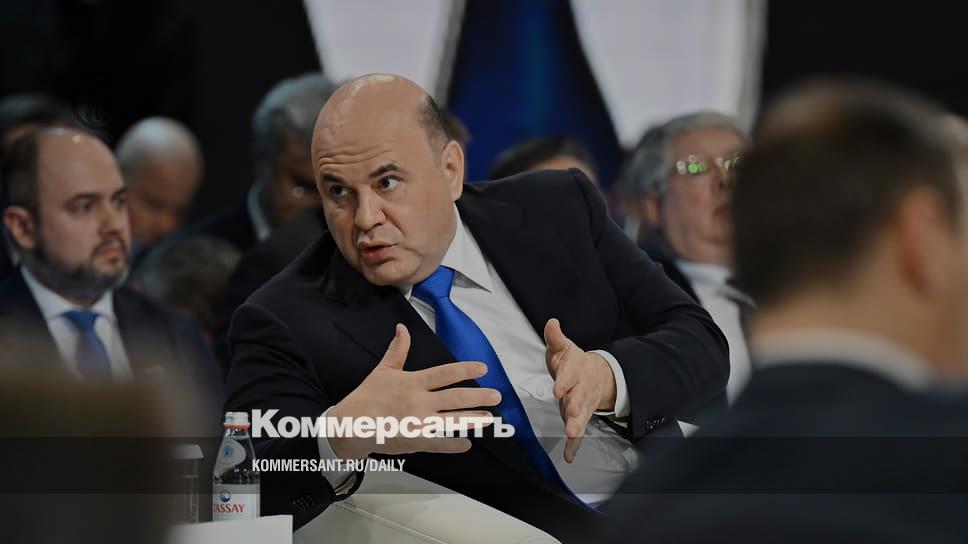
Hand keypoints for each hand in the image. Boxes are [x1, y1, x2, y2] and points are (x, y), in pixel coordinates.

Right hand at [329, 324, 500, 459]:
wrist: (350, 426)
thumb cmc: (367, 397)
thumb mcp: (383, 370)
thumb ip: (397, 350)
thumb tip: (402, 328)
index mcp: (413, 382)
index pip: (445, 373)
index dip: (465, 369)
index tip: (483, 368)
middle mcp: (419, 402)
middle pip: (455, 398)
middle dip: (478, 397)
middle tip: (496, 396)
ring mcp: (419, 423)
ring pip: (452, 421)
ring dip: (473, 420)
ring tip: (489, 418)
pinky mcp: (415, 442)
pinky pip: (440, 444)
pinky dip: (454, 444)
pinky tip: (466, 443)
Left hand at [544, 318, 615, 462]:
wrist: (596, 376)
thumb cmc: (573, 363)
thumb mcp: (563, 348)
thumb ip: (555, 338)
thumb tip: (551, 322)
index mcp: (574, 372)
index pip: (568, 376)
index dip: (564, 381)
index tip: (558, 388)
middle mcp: (580, 390)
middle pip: (578, 398)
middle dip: (575, 405)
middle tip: (572, 411)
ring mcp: (582, 406)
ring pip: (581, 417)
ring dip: (577, 426)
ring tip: (572, 434)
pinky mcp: (581, 418)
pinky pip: (579, 434)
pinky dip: (574, 446)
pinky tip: (569, 457)